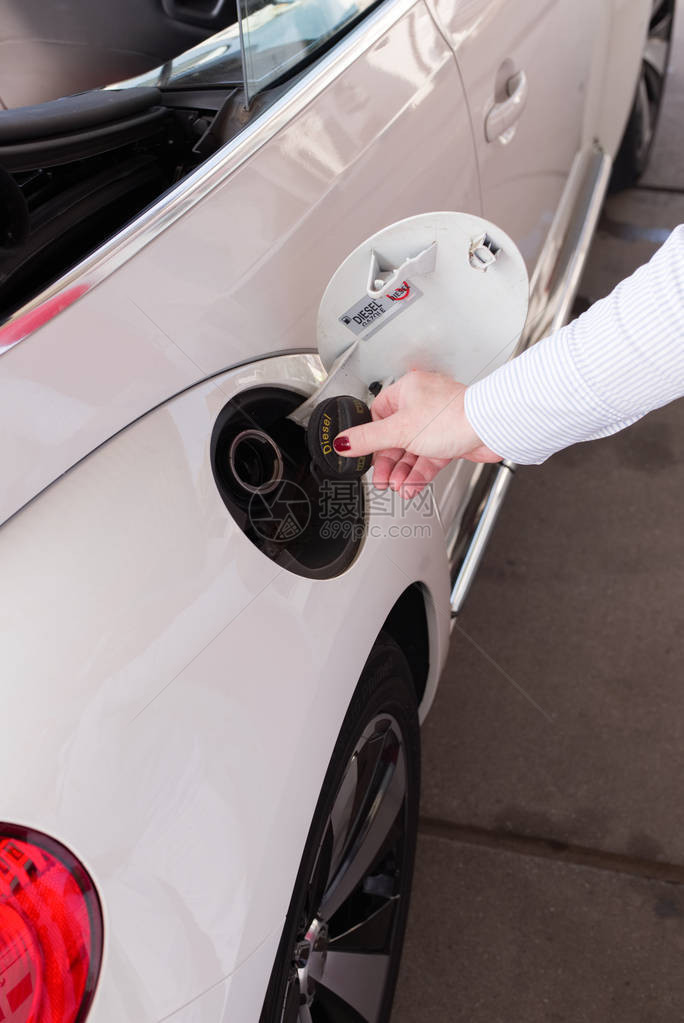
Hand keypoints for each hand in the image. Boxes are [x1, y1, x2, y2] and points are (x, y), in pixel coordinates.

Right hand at [333, 370, 500, 496]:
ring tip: (396, 486)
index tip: (363, 455)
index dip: (371, 438)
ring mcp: (437, 425)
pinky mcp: (449, 441)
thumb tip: (341, 442)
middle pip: (394, 438)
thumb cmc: (453, 417)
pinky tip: (410, 487)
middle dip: (387, 462)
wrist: (489, 429)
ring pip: (411, 452)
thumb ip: (367, 439)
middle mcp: (422, 405)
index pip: (378, 415)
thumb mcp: (399, 430)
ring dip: (402, 472)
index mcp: (407, 391)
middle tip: (380, 479)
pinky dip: (417, 474)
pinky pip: (427, 460)